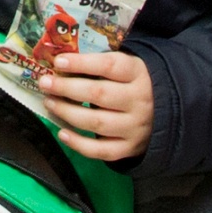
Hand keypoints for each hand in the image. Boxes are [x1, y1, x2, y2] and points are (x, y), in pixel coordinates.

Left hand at [38, 46, 155, 163]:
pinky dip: (79, 144)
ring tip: (49, 103)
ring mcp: (135, 127)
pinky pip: (101, 150)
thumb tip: (60, 63)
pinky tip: (62, 133)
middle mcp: (139, 101)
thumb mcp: (126, 68)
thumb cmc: (133, 85)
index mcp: (138, 74)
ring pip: (96, 123)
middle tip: (45, 83)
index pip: (109, 65)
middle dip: (67, 88)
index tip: (58, 61)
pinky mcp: (130, 148)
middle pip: (99, 94)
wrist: (166, 114)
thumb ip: (99, 65)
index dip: (82, 63)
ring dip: (67, 112)